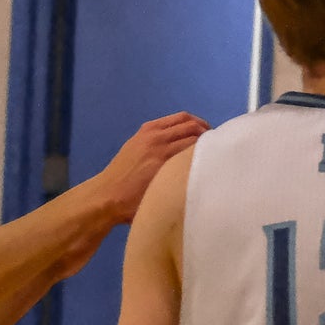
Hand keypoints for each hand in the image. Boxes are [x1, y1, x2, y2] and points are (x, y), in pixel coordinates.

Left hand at [93, 113, 208, 223]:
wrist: (104, 197)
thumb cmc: (133, 205)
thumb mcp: (161, 198)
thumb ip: (181, 183)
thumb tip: (204, 177)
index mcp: (164, 158)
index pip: (196, 143)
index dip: (210, 146)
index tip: (220, 152)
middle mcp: (158, 141)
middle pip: (192, 127)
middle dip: (207, 133)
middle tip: (215, 144)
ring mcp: (149, 134)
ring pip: (182, 119)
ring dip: (196, 124)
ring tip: (204, 135)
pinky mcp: (142, 132)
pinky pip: (169, 120)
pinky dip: (182, 122)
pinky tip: (186, 132)